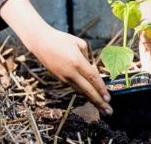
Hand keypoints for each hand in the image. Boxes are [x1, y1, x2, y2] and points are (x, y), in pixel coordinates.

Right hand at [0, 0, 111, 114]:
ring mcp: (64, 77)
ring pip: (81, 91)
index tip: (109, 98)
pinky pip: (75, 87)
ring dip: (92, 100)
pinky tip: (91, 96)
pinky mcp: (60, 78)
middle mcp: (71, 73)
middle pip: (87, 90)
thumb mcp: (79, 43)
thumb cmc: (61, 40)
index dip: (101, 89)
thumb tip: (91, 68)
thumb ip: (88, 57)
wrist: (41, 43)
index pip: (93, 78)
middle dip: (99, 102)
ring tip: (102, 108)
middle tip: (109, 111)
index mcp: (77, 62)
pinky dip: (84, 93)